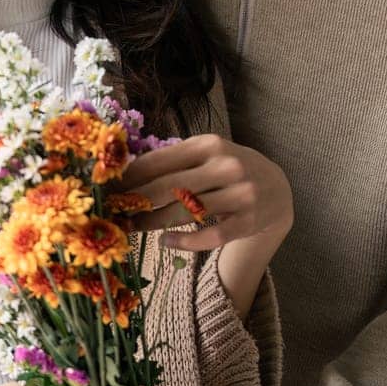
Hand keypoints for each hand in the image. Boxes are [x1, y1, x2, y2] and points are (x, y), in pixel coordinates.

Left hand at [114, 134, 293, 251]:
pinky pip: (209, 236)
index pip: (161, 160)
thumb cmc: (230, 168)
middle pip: (169, 187)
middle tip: (114, 210)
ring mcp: (240, 195)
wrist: (277, 189)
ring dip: (152, 222)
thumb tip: (127, 169)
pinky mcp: (248, 222)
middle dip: (137, 200)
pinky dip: (184, 241)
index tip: (109, 186)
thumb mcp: (208, 153)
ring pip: (185, 213)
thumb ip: (175, 159)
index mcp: (210, 144)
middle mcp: (226, 166)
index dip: (131, 175)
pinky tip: (166, 241)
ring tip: (133, 226)